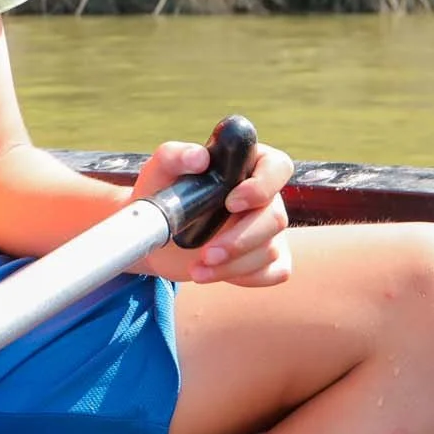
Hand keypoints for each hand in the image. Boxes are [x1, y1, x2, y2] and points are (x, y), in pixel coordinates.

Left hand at [131, 138, 294, 287]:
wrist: (157, 234)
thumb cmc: (163, 193)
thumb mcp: (160, 170)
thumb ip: (175, 156)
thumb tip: (199, 157)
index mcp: (247, 164)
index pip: (277, 167)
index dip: (262, 185)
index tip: (231, 202)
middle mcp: (265, 195)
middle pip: (275, 217)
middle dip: (240, 240)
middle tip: (206, 253)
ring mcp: (269, 228)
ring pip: (271, 249)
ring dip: (232, 264)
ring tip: (197, 268)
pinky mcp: (269, 258)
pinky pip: (275, 272)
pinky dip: (242, 277)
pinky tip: (212, 274)